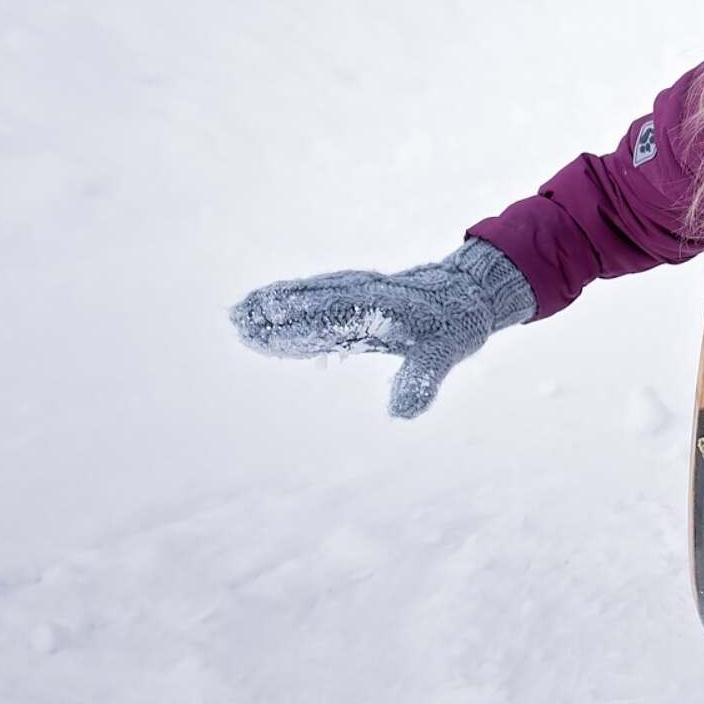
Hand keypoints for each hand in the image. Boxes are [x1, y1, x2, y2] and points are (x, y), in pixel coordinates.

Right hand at [228, 240, 534, 417]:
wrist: (467, 292)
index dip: (296, 329)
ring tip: (239, 312)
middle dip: (275, 313)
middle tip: (236, 320)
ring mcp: (359, 290)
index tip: (263, 334)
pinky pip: (319, 292)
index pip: (328, 321)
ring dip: (277, 302)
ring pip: (311, 294)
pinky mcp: (356, 291)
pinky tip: (269, 305)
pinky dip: (292, 296)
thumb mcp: (443, 357)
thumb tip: (401, 413)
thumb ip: (421, 383)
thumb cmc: (454, 327)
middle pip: (312, 303)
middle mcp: (364, 296)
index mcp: (381, 311)